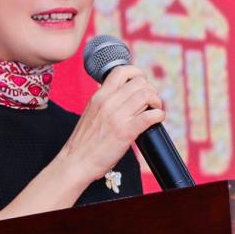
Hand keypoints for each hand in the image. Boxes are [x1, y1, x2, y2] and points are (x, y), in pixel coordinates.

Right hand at [58, 63, 162, 182]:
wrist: (76, 162)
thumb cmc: (84, 142)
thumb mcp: (91, 112)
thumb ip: (104, 101)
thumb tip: (119, 93)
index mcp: (99, 96)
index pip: (121, 71)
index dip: (137, 73)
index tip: (142, 83)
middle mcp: (108, 102)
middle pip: (139, 82)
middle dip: (150, 89)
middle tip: (151, 101)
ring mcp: (117, 117)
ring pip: (146, 95)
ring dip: (156, 101)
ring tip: (155, 109)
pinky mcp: (126, 132)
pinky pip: (150, 116)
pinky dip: (158, 115)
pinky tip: (157, 120)